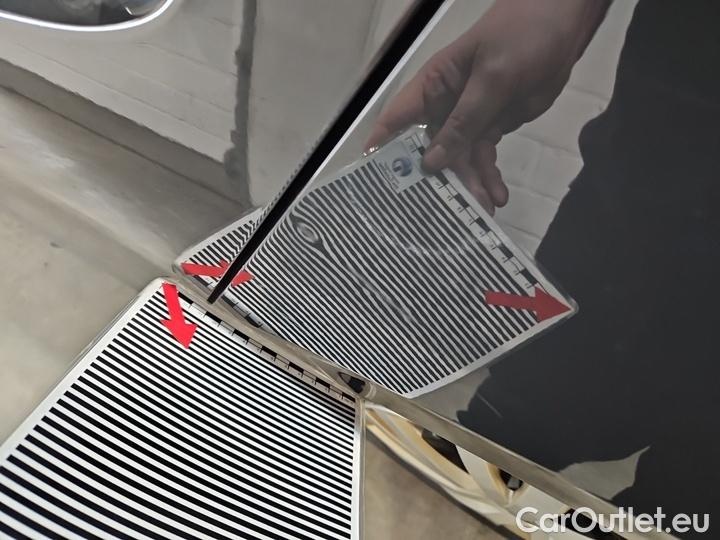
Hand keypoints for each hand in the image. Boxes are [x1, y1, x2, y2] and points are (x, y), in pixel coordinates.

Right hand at [367, 0, 607, 212]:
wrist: (567, 23)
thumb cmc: (521, 36)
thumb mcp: (492, 79)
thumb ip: (464, 122)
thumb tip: (432, 163)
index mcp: (433, 85)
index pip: (397, 118)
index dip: (383, 148)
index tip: (375, 182)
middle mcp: (445, 104)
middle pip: (432, 149)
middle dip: (440, 179)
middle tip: (445, 212)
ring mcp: (469, 116)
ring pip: (461, 158)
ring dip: (471, 184)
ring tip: (483, 210)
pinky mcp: (493, 124)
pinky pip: (484, 155)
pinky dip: (490, 176)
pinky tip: (498, 196)